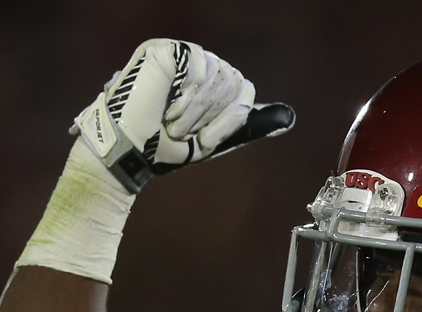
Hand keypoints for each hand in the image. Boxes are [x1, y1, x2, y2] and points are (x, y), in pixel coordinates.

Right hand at [72, 39, 294, 192]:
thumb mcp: (213, 140)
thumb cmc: (166, 149)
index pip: (243, 90)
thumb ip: (245, 125)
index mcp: (211, 83)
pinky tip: (166, 105)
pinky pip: (197, 65)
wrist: (132, 152)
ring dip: (196, 109)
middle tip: (180, 129)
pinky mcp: (163, 50)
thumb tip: (289, 118)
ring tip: (171, 120)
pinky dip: (186, 95)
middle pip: (232, 81)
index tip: (202, 138)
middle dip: (209, 115)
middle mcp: (199, 65)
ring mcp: (181, 55)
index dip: (227, 119)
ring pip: (218, 73)